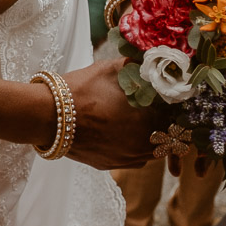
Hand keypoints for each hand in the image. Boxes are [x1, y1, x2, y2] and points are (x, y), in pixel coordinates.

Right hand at [61, 54, 167, 169]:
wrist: (48, 116)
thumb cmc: (80, 90)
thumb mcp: (111, 69)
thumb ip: (137, 65)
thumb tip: (152, 59)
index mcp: (148, 120)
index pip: (177, 118)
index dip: (174, 107)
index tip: (167, 98)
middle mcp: (142, 144)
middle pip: (168, 136)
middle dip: (165, 123)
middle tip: (155, 108)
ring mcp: (126, 158)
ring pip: (153, 151)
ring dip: (152, 138)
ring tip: (139, 121)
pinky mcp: (110, 166)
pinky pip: (134, 159)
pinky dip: (135, 147)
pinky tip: (124, 133)